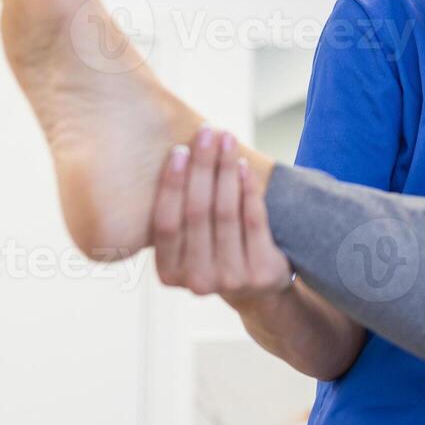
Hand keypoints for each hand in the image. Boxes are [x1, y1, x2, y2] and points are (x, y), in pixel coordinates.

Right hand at [151, 124, 293, 306]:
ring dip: (225, 170)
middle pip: (197, 213)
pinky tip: (243, 166)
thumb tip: (163, 153)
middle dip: (202, 167)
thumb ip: (175, 215)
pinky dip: (248, 189)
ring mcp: (230, 279)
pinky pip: (253, 220)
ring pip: (225, 213)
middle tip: (206, 132)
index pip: (165, 224)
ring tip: (227, 139)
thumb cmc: (214, 251)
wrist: (258, 291)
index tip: (179, 150)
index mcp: (168, 273)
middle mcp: (196, 281)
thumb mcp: (188, 244)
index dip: (172, 185)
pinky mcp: (261, 273)